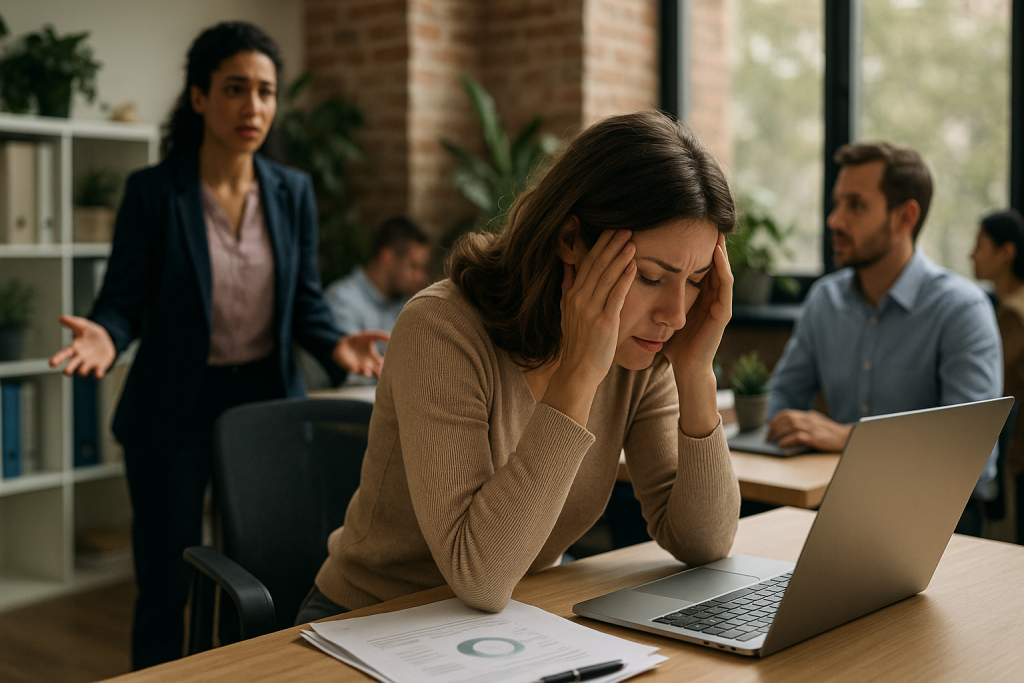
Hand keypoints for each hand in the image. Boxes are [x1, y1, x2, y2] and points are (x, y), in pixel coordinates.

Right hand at [49, 315, 115, 377]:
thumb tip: (61, 317)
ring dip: (82, 371)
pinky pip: (98, 372)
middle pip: (72, 365)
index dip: (58, 358)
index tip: (51, 363)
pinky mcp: (100, 366)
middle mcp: (80, 358)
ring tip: (82, 371)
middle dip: (69, 368)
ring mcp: (90, 363)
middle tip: (66, 372)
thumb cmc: (90, 333)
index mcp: (74, 348)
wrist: (106, 339)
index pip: (64, 353)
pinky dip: (97, 374)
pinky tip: (98, 374)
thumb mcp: (82, 325)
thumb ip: (72, 322)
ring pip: (83, 370)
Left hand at [332, 330, 389, 376]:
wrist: (341, 344)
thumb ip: (380, 336)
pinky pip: (356, 370)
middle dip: (381, 372)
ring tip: (371, 371)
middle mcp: (369, 365)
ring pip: (368, 372)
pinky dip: (358, 370)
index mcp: (374, 358)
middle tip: (387, 372)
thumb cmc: (357, 341)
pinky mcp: (351, 367)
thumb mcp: (370, 336)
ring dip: (369, 371)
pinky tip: (361, 369)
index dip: (389, 364)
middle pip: (378, 371)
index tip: (395, 363)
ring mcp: (360, 367)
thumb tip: (391, 336)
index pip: (384, 363)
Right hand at [555, 229, 635, 387]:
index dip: (599, 245)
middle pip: (596, 265)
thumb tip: (567, 264)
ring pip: (606, 277)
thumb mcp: (567, 311)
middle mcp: (579, 299)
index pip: (586, 263)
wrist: (577, 370)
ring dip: (619, 257)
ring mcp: (591, 310)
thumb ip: (568, 286)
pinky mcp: (604, 322)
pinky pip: (615, 296)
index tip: (610, 230)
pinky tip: (633, 266)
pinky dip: (624, 279)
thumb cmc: (578, 342)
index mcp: (572, 294)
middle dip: (611, 245)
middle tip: (625, 228)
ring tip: (631, 241)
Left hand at [662, 232, 732, 372]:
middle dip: (710, 242)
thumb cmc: (673, 343)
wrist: (685, 368)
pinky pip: (726, 286)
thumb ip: (654, 297)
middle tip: (707, 218)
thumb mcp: (662, 313)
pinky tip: (716, 254)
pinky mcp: (723, 313)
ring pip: (722, 270)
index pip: (699, 265)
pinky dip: (723, 268)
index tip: (685, 226)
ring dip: (720, 250)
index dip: (694, 247)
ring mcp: (720, 304)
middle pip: (713, 263)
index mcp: (698, 296)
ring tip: (716, 229)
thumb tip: (632, 277)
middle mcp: (711, 297)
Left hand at [765, 409, 852, 452]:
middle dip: (774, 426)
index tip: (770, 428)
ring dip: (779, 432)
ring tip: (772, 440)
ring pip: (791, 425)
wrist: (848, 437)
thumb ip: (805, 423)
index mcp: (809, 415)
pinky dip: (788, 440)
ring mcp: (813, 428)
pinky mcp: (816, 438)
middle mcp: (810, 419)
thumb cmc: (831, 433)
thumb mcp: (817, 423)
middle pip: (787, 418)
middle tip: (768, 436)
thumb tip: (787, 428)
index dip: (776, 420)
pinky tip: (781, 444)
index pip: (787, 413)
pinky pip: (799, 437)